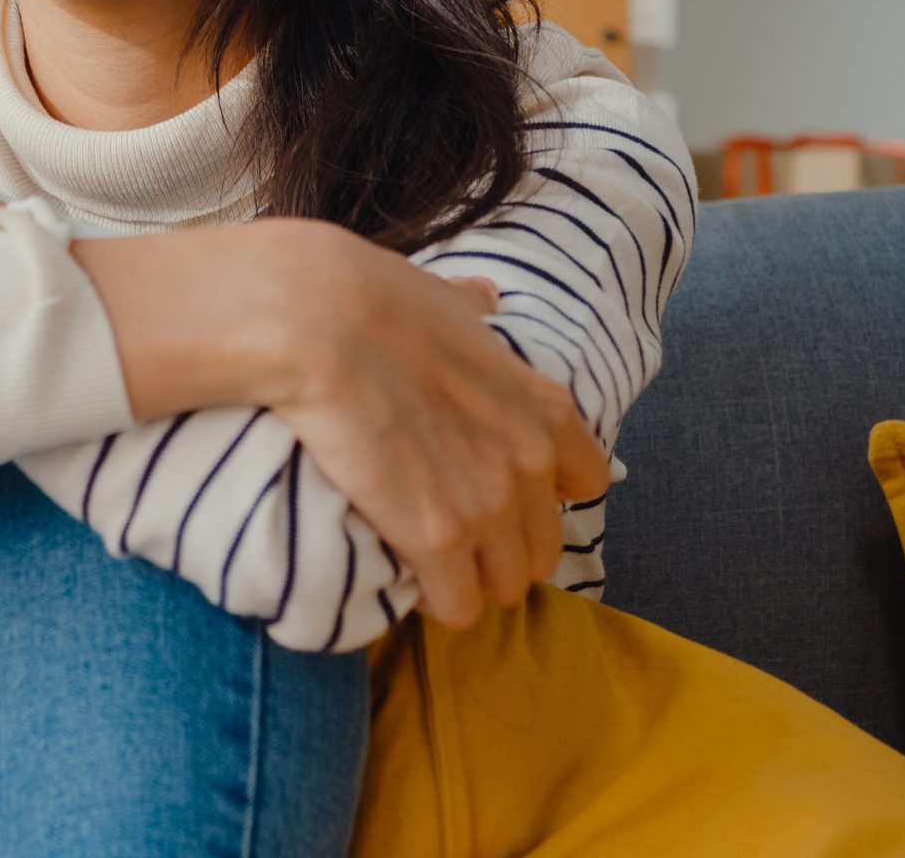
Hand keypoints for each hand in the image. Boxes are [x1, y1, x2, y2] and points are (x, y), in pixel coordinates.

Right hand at [253, 220, 611, 630]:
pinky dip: (432, 601)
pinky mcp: (438, 541)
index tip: (502, 492)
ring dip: (469, 582)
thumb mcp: (444, 296)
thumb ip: (472, 310)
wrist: (317, 321)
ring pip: (505, 587)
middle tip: (454, 539)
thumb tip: (483, 299)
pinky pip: (457, 607)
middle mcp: (529, 463)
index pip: (587, 479)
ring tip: (426, 566)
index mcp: (539, 405)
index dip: (545, 493)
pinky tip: (404, 581)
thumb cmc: (370, 299)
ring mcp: (489, 507)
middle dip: (502, 550)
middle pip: (543, 548)